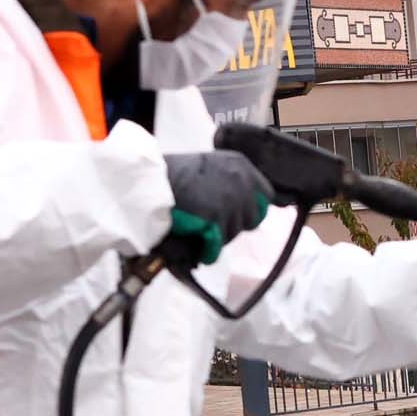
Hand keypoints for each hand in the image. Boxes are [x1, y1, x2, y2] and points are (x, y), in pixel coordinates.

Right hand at [156, 150, 271, 270]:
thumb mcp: (211, 166)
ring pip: (234, 233)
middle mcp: (241, 181)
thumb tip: (251, 205)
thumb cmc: (173, 175)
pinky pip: (217, 246)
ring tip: (199, 229)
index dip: (252, 208)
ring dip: (219, 236)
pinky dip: (207, 250)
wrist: (150, 183)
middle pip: (254, 217)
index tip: (239, 214)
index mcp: (240, 165)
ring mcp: (230, 201)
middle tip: (215, 223)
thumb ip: (232, 181)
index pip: (266, 194)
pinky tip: (197, 245)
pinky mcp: (216, 219)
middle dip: (236, 224)